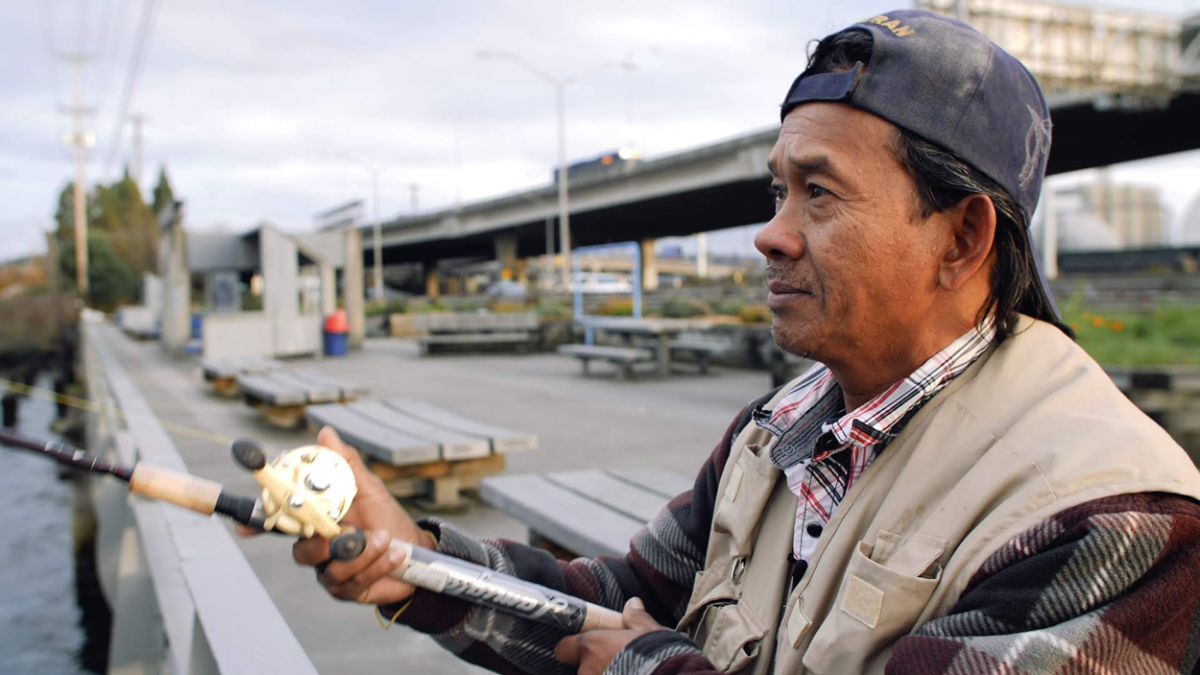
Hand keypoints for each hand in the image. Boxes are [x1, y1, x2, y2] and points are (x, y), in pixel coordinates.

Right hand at [265, 426, 434, 604]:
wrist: (416, 549)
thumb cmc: (386, 517)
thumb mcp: (368, 487)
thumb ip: (345, 464)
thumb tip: (326, 434)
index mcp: (317, 521)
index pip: (282, 522)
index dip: (259, 524)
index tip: (243, 527)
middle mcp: (318, 547)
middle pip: (300, 551)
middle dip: (322, 544)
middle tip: (348, 533)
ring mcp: (330, 570)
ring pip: (330, 568)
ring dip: (361, 553)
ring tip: (384, 538)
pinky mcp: (348, 589)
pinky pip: (353, 580)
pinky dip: (376, 564)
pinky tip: (394, 554)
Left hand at [555, 598, 664, 674]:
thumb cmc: (658, 654)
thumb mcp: (649, 631)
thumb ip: (636, 618)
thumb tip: (633, 604)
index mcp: (592, 647)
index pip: (564, 649)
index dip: (573, 648)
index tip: (586, 649)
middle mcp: (588, 671)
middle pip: (581, 670)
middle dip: (595, 668)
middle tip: (616, 665)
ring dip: (607, 674)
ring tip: (628, 673)